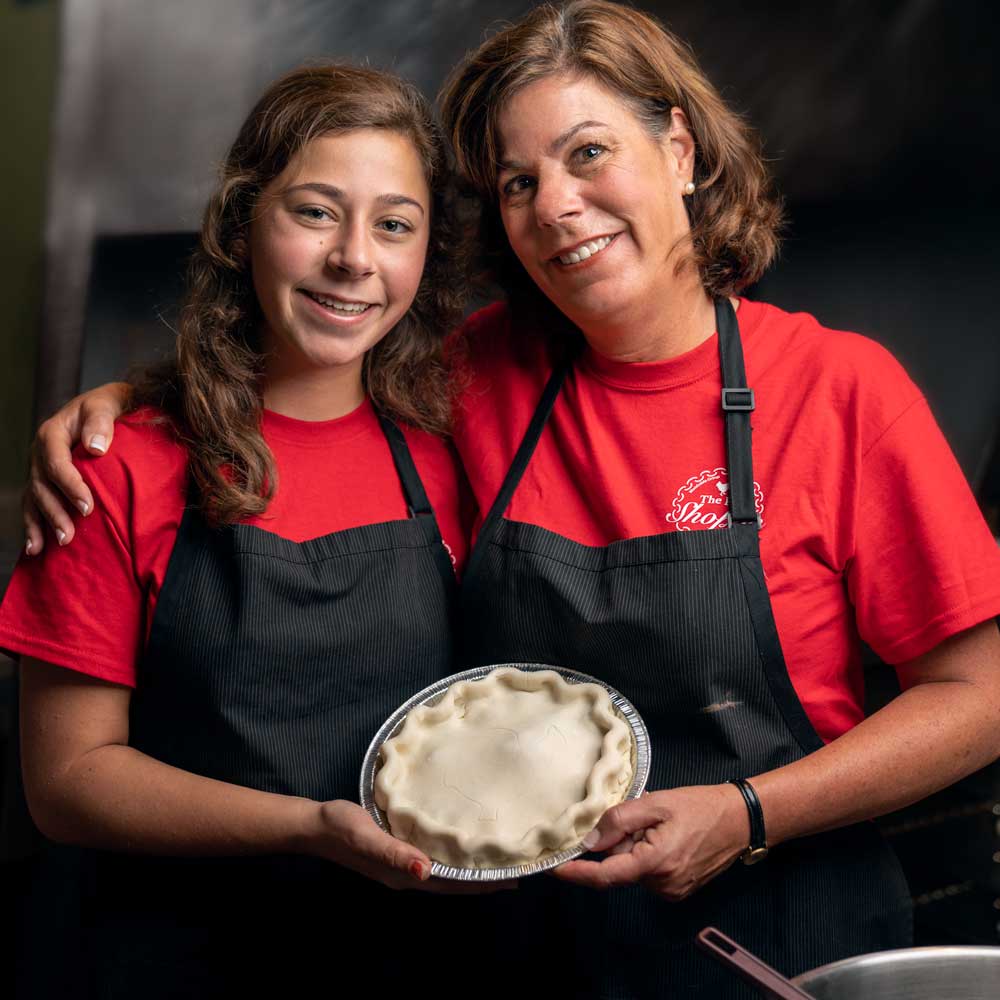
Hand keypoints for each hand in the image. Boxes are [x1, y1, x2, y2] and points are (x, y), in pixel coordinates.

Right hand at [24, 382, 130, 554]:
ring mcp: (41, 468)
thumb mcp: (108, 402)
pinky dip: (34, 525)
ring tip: (58, 544)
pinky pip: (35, 504)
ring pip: (36, 498)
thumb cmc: (112, 404)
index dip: (69, 486)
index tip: (88, 507)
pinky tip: (36, 547)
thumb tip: (96, 448)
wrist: (111, 405)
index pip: (56, 463)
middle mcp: (42, 452)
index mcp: (52, 432)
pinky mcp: (47, 480)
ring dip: (44, 523)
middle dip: (55, 512)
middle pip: (42, 485)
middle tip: (71, 535)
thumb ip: (101, 420)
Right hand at [303, 800, 516, 894]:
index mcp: (404, 875)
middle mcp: (406, 875)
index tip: (511, 880)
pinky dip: (451, 857)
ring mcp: (400, 865)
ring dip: (468, 870)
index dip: (480, 884)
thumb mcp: (368, 837)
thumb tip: (426, 871)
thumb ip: (395, 853)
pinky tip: (457, 846)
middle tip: (514, 871)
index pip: (451, 884)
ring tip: (494, 861)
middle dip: (481, 880)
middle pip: (452, 882)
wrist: (316, 825)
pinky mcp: (395, 851)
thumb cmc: (342, 828)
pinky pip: (431, 859)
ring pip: (444, 873)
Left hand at [552, 784, 748, 899]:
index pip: (605, 876)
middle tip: (637, 818)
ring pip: (633, 870)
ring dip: (634, 849)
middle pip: (619, 868)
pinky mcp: (678, 890)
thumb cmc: (699, 806)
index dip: (576, 873)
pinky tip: (665, 836)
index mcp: (655, 863)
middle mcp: (662, 885)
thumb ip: (620, 820)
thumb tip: (590, 840)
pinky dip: (646, 856)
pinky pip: (648, 874)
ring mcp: (672, 891)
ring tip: (658, 825)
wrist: (740, 820)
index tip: (553, 869)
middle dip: (617, 844)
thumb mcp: (656, 803)